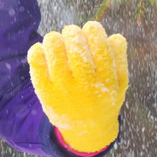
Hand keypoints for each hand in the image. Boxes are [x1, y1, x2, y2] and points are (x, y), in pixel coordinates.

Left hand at [27, 21, 127, 154]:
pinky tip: (41, 48)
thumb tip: (114, 36)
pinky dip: (37, 52)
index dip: (95, 32)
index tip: (91, 26)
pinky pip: (37, 67)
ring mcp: (64, 91)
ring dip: (54, 39)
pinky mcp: (46, 94)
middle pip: (78, 51)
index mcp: (107, 83)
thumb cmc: (103, 98)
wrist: (86, 130)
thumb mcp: (119, 84)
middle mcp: (86, 88)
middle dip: (73, 33)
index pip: (102, 50)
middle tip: (71, 31)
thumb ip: (120, 60)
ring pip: (56, 55)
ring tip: (56, 38)